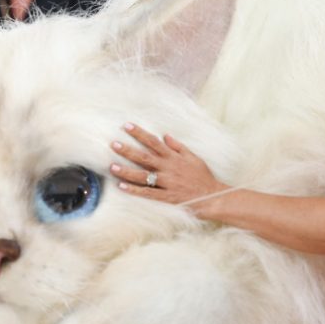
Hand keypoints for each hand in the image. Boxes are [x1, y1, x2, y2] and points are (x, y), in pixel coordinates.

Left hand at [109, 123, 227, 208]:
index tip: (126, 126)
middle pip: (144, 157)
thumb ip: (178, 147)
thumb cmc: (203, 177)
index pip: (153, 142)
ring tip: (112, 166)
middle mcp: (168, 168)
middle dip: (128, 150)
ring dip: (127, 171)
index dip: (139, 133)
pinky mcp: (166, 197)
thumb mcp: (193, 157)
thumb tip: (165, 136)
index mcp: (173, 157)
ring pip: (143, 175)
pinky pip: (147, 193)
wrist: (212, 197)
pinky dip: (134, 190)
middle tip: (113, 144)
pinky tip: (122, 187)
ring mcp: (166, 183)